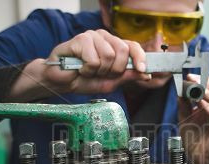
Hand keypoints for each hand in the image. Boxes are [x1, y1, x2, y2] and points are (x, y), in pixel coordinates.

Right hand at [9, 29, 149, 101]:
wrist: (61, 82)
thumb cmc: (84, 80)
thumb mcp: (110, 82)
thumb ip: (127, 77)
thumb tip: (147, 74)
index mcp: (114, 46)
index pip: (133, 46)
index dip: (140, 57)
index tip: (143, 70)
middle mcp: (105, 38)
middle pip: (123, 51)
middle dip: (114, 69)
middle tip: (101, 74)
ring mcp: (93, 36)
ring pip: (108, 56)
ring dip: (98, 71)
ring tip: (88, 71)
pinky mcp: (80, 39)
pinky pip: (94, 59)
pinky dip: (87, 70)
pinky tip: (80, 68)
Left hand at [178, 74, 208, 163]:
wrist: (197, 156)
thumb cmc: (194, 137)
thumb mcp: (185, 116)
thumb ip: (184, 103)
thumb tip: (179, 88)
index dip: (202, 78)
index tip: (189, 76)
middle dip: (207, 82)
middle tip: (193, 79)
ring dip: (208, 93)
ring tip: (197, 89)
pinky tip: (200, 103)